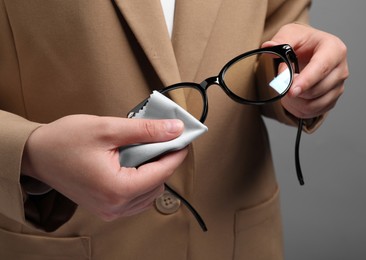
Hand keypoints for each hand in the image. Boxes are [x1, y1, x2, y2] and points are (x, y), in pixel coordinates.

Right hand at [22, 115, 187, 220]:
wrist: (37, 154)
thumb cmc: (65, 141)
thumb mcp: (108, 129)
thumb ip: (146, 131)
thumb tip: (174, 130)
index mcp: (117, 189)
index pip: (161, 173)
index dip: (175, 154)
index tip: (183, 140)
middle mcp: (115, 206)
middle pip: (157, 184)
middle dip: (163, 162)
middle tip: (160, 140)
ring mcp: (109, 210)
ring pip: (148, 194)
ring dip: (152, 172)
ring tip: (143, 151)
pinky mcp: (105, 208)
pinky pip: (135, 199)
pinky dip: (141, 181)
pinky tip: (133, 164)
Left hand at [262, 23, 348, 118]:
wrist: (308, 51)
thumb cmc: (302, 42)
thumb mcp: (289, 34)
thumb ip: (280, 41)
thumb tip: (269, 47)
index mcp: (334, 49)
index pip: (321, 68)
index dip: (306, 81)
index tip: (291, 91)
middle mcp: (340, 68)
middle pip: (317, 89)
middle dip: (295, 90)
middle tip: (282, 83)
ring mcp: (338, 85)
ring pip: (314, 103)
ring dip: (295, 101)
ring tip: (286, 89)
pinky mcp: (332, 98)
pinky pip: (314, 111)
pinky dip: (299, 108)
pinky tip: (293, 97)